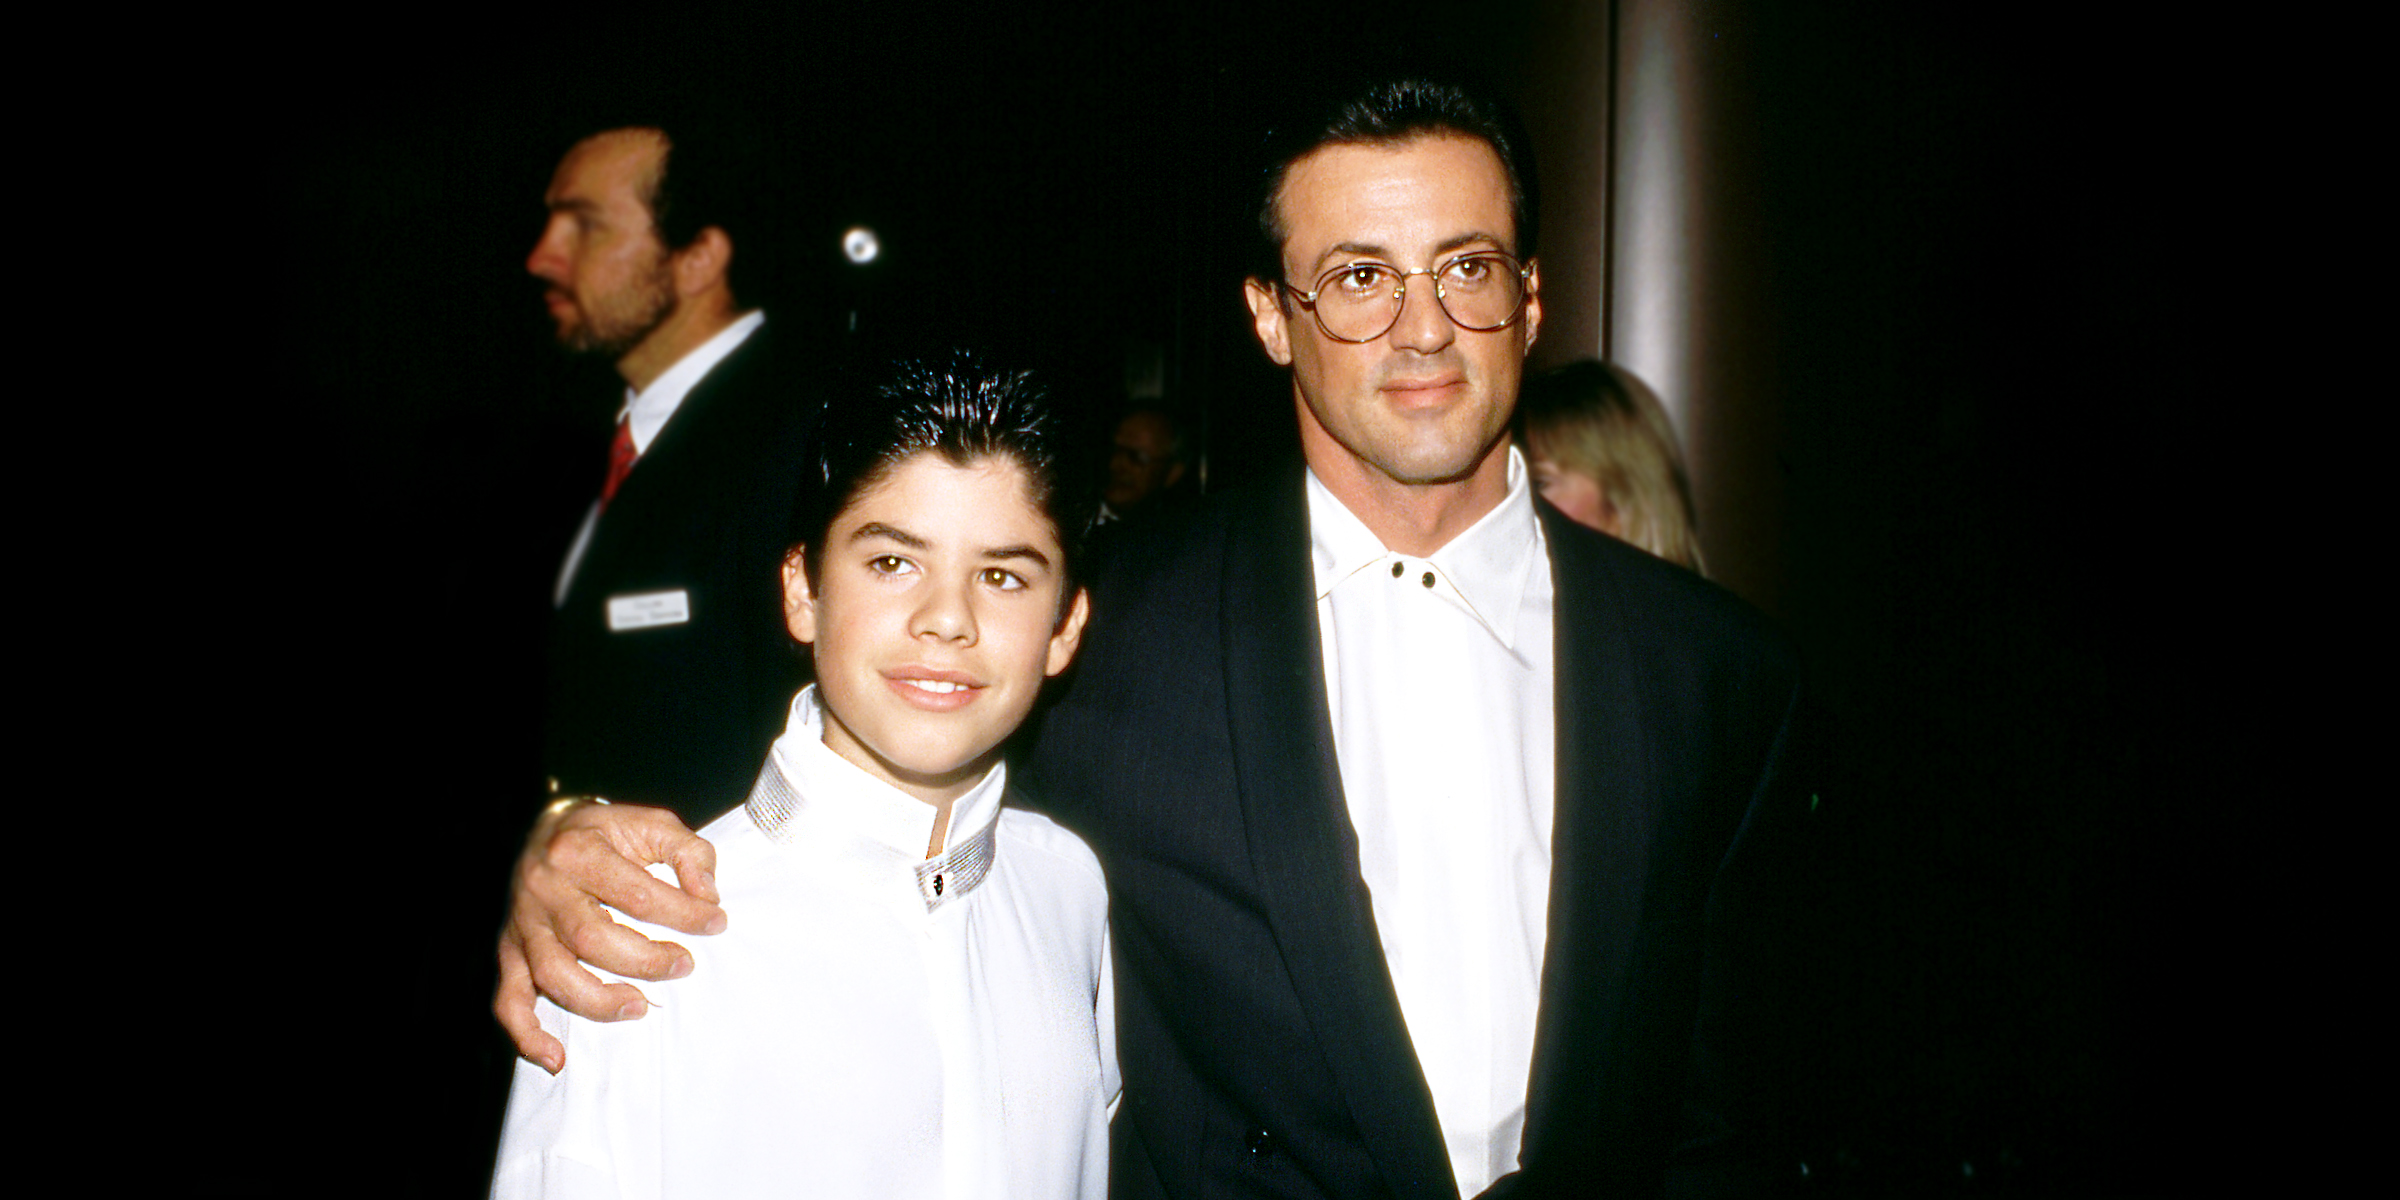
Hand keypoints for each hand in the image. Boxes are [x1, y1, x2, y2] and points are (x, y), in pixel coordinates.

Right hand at [494, 797, 725, 1072]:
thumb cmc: (608, 833)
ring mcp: (522, 924)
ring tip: (641, 1006)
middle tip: (683, 965)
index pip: (638, 893)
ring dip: (599, 1000)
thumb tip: (707, 895)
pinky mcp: (510, 951)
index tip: (716, 923)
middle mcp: (543, 888)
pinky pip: (508, 1000)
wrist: (548, 830)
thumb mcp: (652, 824)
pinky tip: (556, 1057)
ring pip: (552, 974)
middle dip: (645, 960)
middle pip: (592, 937)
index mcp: (579, 851)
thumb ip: (688, 851)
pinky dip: (527, 1034)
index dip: (684, 913)